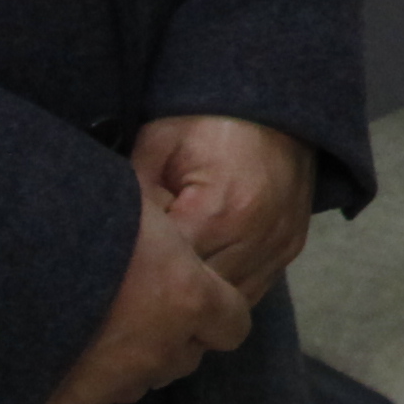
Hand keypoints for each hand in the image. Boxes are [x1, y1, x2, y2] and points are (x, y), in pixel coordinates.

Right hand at [40, 188, 255, 403]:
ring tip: (97, 329)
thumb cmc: (77, 216)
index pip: (232, 324)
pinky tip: (68, 356)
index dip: (216, 311)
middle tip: (136, 306)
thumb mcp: (136, 207)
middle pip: (186, 356)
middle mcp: (163, 347)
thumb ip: (165, 234)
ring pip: (142, 382)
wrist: (3, 256)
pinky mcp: (73, 401)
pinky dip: (88, 386)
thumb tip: (166, 228)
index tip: (194, 297)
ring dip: (130, 361)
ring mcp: (118, 380)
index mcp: (189, 298)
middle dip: (170, 336)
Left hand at [135, 113, 317, 297]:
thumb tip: (112, 243)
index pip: (170, 273)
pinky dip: (226, 289)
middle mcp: (256, 238)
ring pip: (231, 302)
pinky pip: (254, 289)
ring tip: (169, 284)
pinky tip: (202, 277)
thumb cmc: (207, 118)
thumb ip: (135, 198)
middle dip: (169, 292)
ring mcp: (279, 246)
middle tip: (138, 282)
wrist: (275, 101)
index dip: (141, 273)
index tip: (120, 264)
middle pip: (201, 296)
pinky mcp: (290, 247)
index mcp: (219, 212)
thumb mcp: (157, 145)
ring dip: (201, 297)